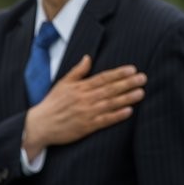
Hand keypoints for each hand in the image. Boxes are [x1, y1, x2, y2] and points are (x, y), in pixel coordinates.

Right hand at [23, 56, 145, 159]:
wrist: (40, 125)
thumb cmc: (52, 103)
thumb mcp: (63, 83)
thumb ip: (78, 71)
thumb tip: (88, 57)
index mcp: (80, 87)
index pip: (103, 78)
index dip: (119, 73)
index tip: (132, 69)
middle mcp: (85, 99)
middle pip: (110, 89)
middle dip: (128, 83)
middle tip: (143, 78)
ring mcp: (86, 113)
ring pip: (110, 103)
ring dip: (126, 98)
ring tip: (141, 92)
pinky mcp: (87, 127)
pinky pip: (104, 121)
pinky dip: (117, 116)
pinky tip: (129, 111)